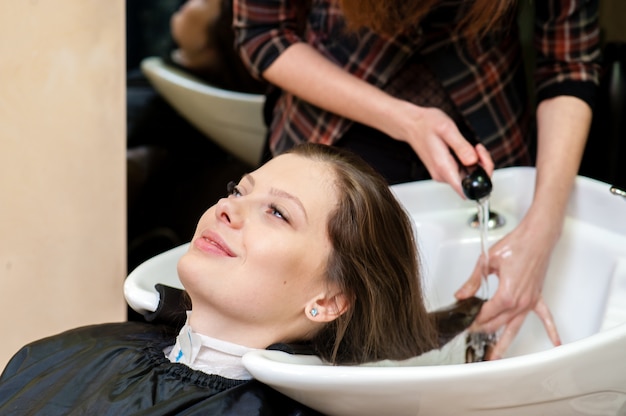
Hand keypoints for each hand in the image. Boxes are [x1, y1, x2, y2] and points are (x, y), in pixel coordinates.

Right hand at [399, 105, 493, 196]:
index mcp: (443, 168)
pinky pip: (463, 171)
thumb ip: (461, 146)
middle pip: (470, 183)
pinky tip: (466, 150)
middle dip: (481, 167)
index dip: (480, 180)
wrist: (412, 124)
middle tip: (478, 149)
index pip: (466, 190)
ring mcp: (443, 174)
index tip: (481, 163)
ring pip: (468, 177)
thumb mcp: (447, 129)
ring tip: (472, 147)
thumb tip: (473, 161)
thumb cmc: (426, 124)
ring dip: (476, 163)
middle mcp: (443, 175)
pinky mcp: (445, 170)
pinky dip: (470, 162)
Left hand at [454, 218, 561, 358]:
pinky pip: (546, 317)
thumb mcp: (486, 262)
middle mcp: (519, 302)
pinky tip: (555, 342)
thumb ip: (473, 281)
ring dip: (504, 343)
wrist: (536, 237)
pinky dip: (551, 330)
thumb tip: (461, 295)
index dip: (472, 320)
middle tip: (470, 333)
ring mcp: (530, 302)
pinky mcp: (537, 297)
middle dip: (482, 329)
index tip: (464, 322)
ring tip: (495, 356)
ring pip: (515, 327)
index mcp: (506, 295)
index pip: (485, 315)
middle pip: (497, 324)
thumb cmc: (516, 245)